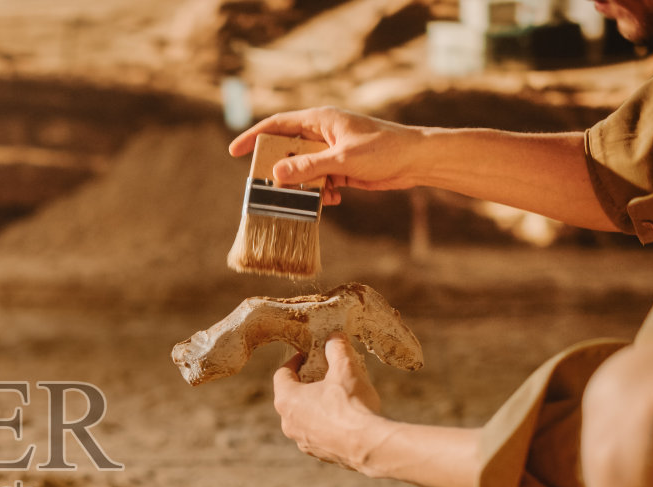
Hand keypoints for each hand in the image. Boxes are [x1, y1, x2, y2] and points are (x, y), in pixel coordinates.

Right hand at [228, 108, 427, 205]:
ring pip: (303, 170)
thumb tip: (276, 174)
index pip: (278, 125)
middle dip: (280, 171)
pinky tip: (333, 200)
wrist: (418, 160)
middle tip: (270, 189)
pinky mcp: (341, 168)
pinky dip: (322, 193)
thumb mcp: (344, 159)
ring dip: (304, 186)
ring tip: (310, 198)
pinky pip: (320, 181)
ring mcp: (332, 151)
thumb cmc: (385, 149)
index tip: (234, 152)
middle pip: (288, 150)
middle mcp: (322, 134)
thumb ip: (309, 167)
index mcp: (320, 120)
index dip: (254, 137)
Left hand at [272, 334, 386, 472]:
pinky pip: (319, 434)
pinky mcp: (319, 454)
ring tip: (339, 396)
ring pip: (305, 418)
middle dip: (308, 383)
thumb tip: (334, 337)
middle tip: (326, 374)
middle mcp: (288, 423)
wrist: (368, 445)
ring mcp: (302, 441)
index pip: (282, 374)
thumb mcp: (345, 368)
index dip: (295, 362)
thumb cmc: (351, 404)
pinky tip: (347, 419)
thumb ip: (337, 349)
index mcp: (287, 400)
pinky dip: (328, 425)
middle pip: (292, 397)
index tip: (309, 356)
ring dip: (317, 406)